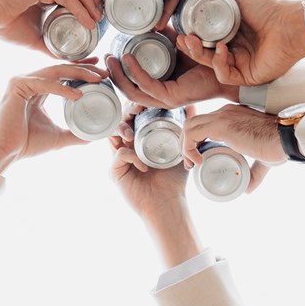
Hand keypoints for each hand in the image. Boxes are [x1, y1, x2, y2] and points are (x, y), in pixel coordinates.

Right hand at [0, 63, 107, 173]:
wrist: (5, 152)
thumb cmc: (26, 143)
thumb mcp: (57, 136)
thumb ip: (74, 133)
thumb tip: (94, 137)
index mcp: (37, 89)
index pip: (62, 74)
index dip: (81, 70)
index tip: (100, 71)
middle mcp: (29, 81)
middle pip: (61, 69)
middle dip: (84, 69)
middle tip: (103, 72)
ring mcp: (22, 81)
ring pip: (55, 72)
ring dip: (78, 73)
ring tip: (97, 79)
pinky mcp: (17, 86)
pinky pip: (44, 84)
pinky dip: (62, 88)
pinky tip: (78, 94)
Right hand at [105, 28, 238, 107]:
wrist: (232, 64)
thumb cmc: (211, 56)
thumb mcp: (183, 42)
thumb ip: (169, 35)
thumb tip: (152, 23)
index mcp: (164, 83)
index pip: (134, 82)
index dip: (119, 70)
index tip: (110, 53)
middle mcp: (163, 94)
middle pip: (129, 90)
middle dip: (114, 75)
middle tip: (105, 57)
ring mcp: (167, 98)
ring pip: (134, 92)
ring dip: (121, 76)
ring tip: (112, 58)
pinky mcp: (174, 98)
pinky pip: (149, 86)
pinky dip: (137, 73)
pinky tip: (129, 58)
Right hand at [109, 104, 201, 266]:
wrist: (168, 203)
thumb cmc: (173, 180)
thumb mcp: (181, 150)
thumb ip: (185, 127)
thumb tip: (191, 105)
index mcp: (139, 139)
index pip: (132, 115)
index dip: (135, 105)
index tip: (146, 102)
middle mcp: (127, 146)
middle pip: (119, 120)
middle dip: (127, 111)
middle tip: (138, 109)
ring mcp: (119, 158)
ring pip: (113, 133)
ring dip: (123, 128)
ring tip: (133, 135)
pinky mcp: (115, 171)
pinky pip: (119, 154)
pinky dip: (132, 156)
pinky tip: (145, 166)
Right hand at [177, 0, 304, 84]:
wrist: (291, 24)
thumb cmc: (270, 7)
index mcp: (230, 33)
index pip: (204, 38)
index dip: (190, 35)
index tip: (180, 28)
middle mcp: (234, 49)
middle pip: (204, 53)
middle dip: (190, 47)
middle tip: (182, 38)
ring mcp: (240, 63)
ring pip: (211, 65)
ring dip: (199, 55)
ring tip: (193, 42)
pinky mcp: (247, 76)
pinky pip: (225, 75)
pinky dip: (219, 64)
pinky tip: (221, 51)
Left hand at [183, 104, 281, 192]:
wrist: (286, 138)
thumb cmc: (277, 146)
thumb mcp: (261, 160)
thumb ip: (254, 172)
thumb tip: (248, 189)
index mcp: (232, 115)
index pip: (204, 122)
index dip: (196, 140)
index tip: (198, 158)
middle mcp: (224, 112)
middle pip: (193, 122)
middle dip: (187, 143)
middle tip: (191, 163)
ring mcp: (221, 116)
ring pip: (189, 125)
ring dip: (185, 146)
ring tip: (191, 164)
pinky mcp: (220, 124)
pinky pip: (193, 133)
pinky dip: (189, 148)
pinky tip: (197, 161)